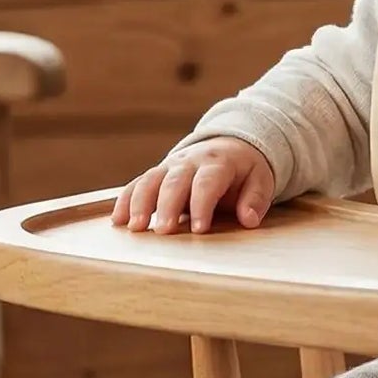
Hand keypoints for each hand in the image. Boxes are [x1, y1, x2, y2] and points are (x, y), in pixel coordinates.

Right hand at [112, 137, 274, 234]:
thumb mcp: (260, 179)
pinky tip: (117, 221)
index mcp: (217, 162)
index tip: (199, 229)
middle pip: (174, 182)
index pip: (207, 183)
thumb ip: (256, 199)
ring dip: (140, 203)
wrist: (227, 145)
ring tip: (134, 227)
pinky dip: (125, 201)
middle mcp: (189, 162)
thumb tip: (249, 219)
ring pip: (149, 180)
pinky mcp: (156, 174)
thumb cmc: (244, 170)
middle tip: (163, 231)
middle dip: (167, 206)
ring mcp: (169, 166)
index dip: (202, 205)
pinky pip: (136, 184)